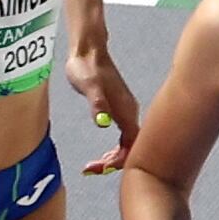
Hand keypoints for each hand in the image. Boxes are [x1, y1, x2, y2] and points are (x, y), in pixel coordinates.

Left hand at [68, 42, 141, 173]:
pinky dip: (114, 149)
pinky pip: (123, 137)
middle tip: (92, 169)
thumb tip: (103, 123)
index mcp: (126, 110)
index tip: (100, 166)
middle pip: (132, 148)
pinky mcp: (119, 110)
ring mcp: (126, 112)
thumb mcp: (89, 86)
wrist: (88, 50)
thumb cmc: (86, 67)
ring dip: (115, 158)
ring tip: (94, 166)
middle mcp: (130, 113)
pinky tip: (102, 155)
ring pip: (128, 144)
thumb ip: (97, 104)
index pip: (132, 145)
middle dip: (115, 164)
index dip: (119, 161)